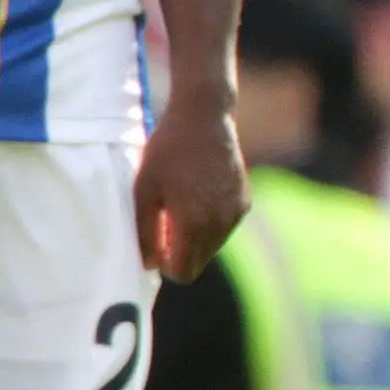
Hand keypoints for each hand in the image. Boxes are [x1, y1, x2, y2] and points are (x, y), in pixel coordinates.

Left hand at [135, 98, 249, 280]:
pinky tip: (198, 196)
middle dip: (180, 252)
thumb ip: (145, 232)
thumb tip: (150, 265)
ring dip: (196, 238)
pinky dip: (211, 223)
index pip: (184, 272)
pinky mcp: (244, 201)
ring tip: (180, 206)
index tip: (156, 246)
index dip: (166, 266)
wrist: (204, 117)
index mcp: (194, 222)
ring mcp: (236, 212)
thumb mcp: (144, 190)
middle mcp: (220, 223)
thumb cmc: (167, 151)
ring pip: (212, 246)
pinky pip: (225, 228)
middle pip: (199, 262)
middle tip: (164, 223)